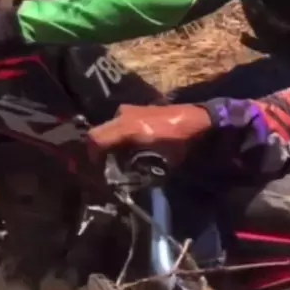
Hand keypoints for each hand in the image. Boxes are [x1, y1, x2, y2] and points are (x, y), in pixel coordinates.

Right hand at [87, 103, 212, 165]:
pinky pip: (119, 124)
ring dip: (110, 144)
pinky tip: (130, 147)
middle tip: (106, 167)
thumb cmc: (179, 142)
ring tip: (119, 159)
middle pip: (99, 133)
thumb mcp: (159, 162)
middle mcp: (123, 114)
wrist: (198, 121)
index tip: (96, 170)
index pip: (94, 138)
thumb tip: (115, 179)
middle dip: (99, 151)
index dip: (91, 156)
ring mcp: (129, 109)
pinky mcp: (137, 109)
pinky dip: (119, 136)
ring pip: (109, 128)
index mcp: (127, 126)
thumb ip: (134, 169)